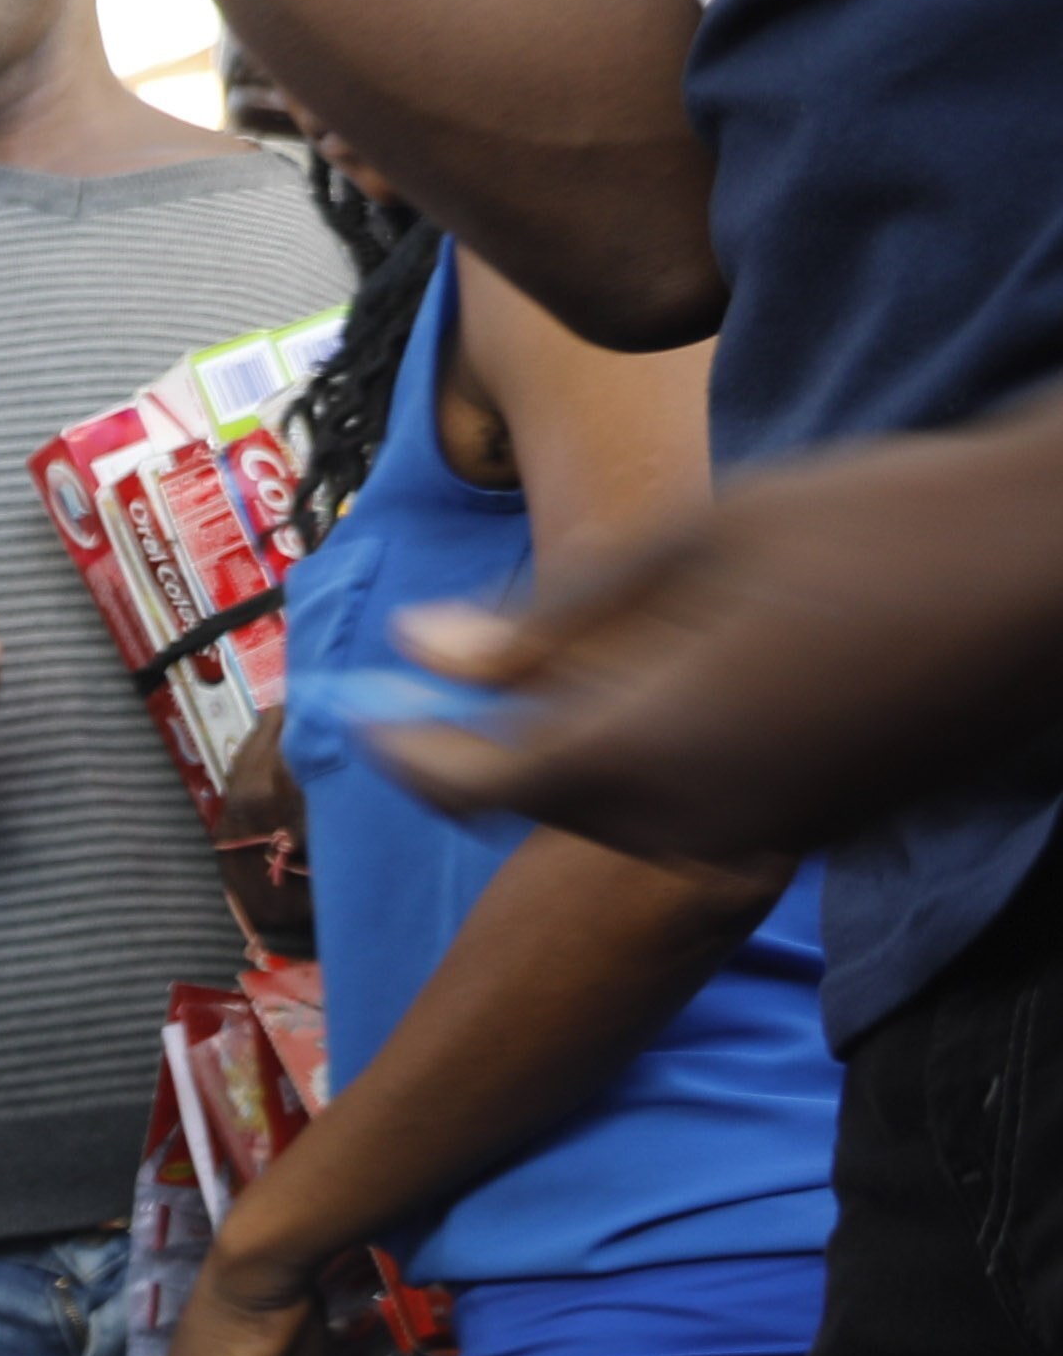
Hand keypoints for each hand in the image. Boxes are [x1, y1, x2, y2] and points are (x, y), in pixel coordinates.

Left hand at [384, 409, 1062, 868]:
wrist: (1057, 559)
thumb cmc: (878, 522)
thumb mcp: (691, 545)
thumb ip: (545, 621)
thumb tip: (420, 651)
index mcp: (645, 745)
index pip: (470, 784)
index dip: (402, 749)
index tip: (362, 710)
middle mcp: (697, 818)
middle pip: (543, 807)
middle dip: (491, 748)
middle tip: (462, 673)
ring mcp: (767, 834)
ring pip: (624, 816)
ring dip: (583, 755)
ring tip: (595, 658)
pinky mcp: (824, 829)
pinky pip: (705, 812)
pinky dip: (669, 760)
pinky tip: (701, 679)